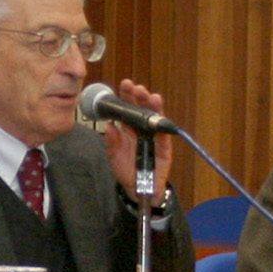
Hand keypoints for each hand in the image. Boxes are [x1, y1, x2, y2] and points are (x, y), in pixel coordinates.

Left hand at [101, 79, 175, 206]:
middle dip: (139, 97)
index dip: (126, 96)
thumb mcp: (114, 156)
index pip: (127, 108)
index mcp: (128, 127)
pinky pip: (163, 134)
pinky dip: (162, 124)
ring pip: (154, 117)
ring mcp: (153, 136)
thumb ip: (111, 142)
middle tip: (136, 88)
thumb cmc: (126, 169)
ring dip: (152, 106)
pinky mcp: (163, 146)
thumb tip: (108, 126)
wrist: (138, 187)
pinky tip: (160, 114)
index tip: (125, 84)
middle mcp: (141, 128)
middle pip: (141, 108)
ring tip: (150, 96)